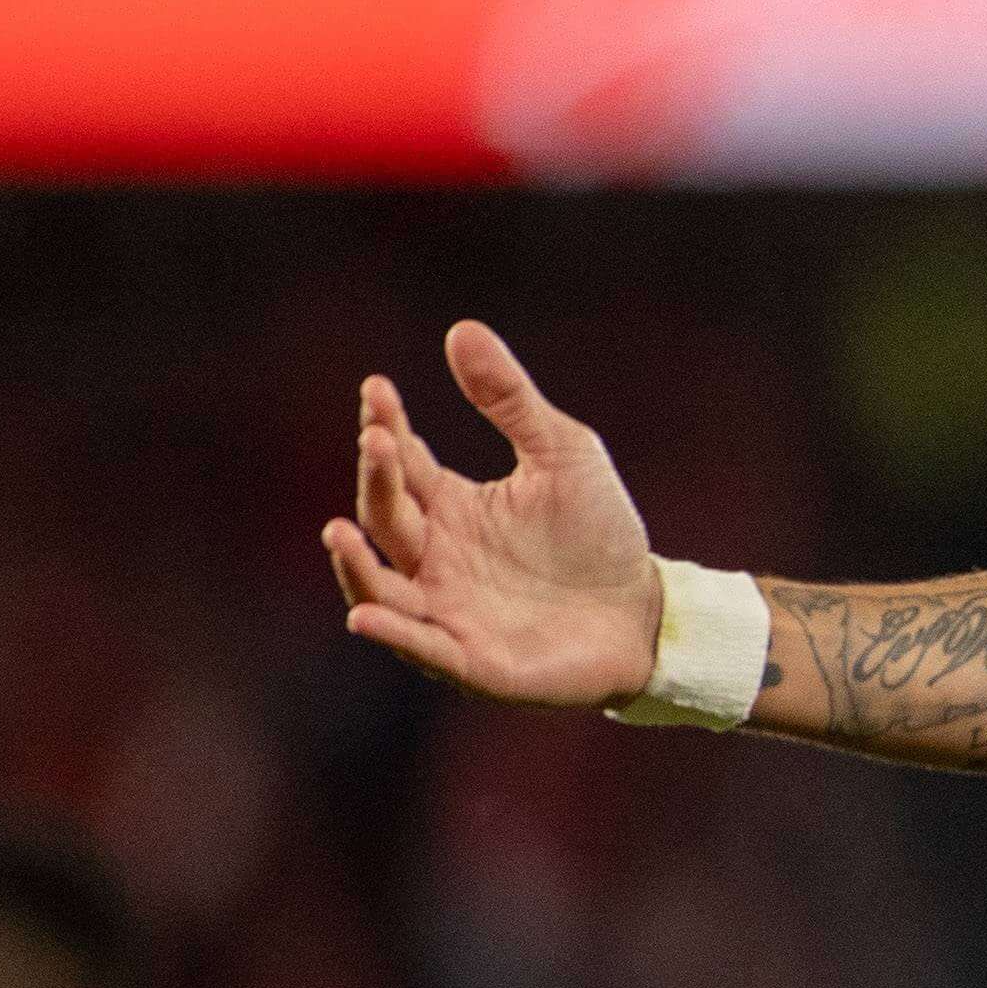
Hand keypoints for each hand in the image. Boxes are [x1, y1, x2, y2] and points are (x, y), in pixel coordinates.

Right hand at [325, 324, 662, 706]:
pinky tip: (366, 615)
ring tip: (337, 531)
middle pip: (386, 517)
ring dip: (355, 563)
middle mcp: (436, 557)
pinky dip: (393, 633)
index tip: (377, 390)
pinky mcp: (472, 659)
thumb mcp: (562, 453)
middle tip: (378, 441)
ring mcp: (448, 609)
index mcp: (451, 507)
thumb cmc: (600, 532)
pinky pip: (422, 646)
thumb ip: (511, 399)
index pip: (402, 464)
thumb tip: (461, 328)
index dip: (386, 428)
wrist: (648, 611)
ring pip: (382, 586)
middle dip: (377, 479)